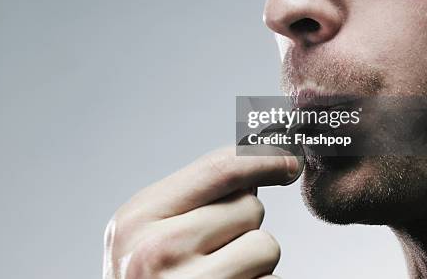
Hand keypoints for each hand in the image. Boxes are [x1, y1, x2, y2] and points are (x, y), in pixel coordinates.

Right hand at [103, 145, 302, 277]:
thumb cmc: (145, 278)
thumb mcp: (147, 229)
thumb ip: (190, 196)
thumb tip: (254, 162)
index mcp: (137, 217)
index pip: (219, 169)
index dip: (263, 159)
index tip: (288, 161)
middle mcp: (158, 250)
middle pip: (248, 206)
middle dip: (245, 221)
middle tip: (217, 245)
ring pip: (265, 245)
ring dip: (256, 258)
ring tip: (222, 272)